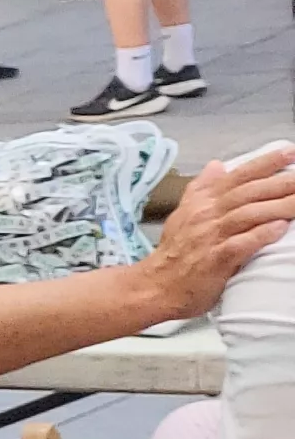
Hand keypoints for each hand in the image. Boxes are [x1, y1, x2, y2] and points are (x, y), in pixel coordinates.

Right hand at [140, 146, 294, 317]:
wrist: (156, 286)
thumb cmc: (174, 253)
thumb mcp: (183, 214)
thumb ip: (201, 189)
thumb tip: (216, 166)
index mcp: (202, 202)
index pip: (237, 176)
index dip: (265, 163)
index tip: (289, 152)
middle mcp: (206, 215)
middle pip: (248, 192)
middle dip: (280, 182)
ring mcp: (210, 237)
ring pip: (248, 215)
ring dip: (278, 206)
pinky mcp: (215, 260)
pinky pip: (241, 243)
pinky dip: (261, 235)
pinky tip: (280, 228)